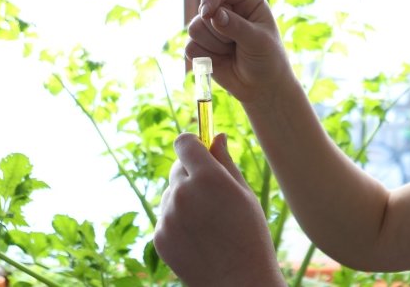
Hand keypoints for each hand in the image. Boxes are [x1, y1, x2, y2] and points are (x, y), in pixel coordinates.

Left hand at [153, 133, 284, 285]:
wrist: (238, 281)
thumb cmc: (250, 235)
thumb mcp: (244, 194)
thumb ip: (225, 162)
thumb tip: (216, 136)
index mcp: (208, 177)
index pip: (184, 142)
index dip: (193, 144)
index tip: (200, 151)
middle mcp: (183, 193)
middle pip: (177, 168)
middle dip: (191, 174)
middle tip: (213, 196)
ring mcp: (167, 216)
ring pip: (171, 194)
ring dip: (184, 199)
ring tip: (209, 223)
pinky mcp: (159, 236)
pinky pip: (166, 217)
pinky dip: (178, 222)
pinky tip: (199, 237)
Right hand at [185, 0, 295, 104]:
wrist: (262, 87)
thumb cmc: (268, 59)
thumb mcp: (258, 41)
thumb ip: (236, 26)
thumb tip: (214, 15)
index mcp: (246, 0)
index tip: (207, 13)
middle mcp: (227, 9)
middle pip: (204, 9)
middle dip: (218, 31)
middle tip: (237, 44)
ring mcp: (213, 27)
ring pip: (194, 28)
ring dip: (213, 45)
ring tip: (231, 52)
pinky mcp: (202, 45)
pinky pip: (190, 46)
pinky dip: (205, 57)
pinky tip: (222, 61)